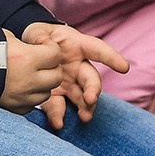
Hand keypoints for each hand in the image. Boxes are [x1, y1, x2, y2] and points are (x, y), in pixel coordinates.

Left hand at [2, 22, 126, 129]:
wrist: (29, 51)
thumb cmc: (38, 37)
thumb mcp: (37, 32)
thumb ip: (38, 36)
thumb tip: (41, 43)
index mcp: (77, 46)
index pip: (97, 50)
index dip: (111, 58)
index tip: (124, 68)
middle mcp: (78, 65)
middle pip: (91, 77)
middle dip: (93, 89)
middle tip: (91, 99)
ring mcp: (70, 81)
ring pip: (82, 95)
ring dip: (85, 106)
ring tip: (85, 117)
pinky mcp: (58, 93)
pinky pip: (60, 105)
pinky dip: (59, 115)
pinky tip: (59, 124)